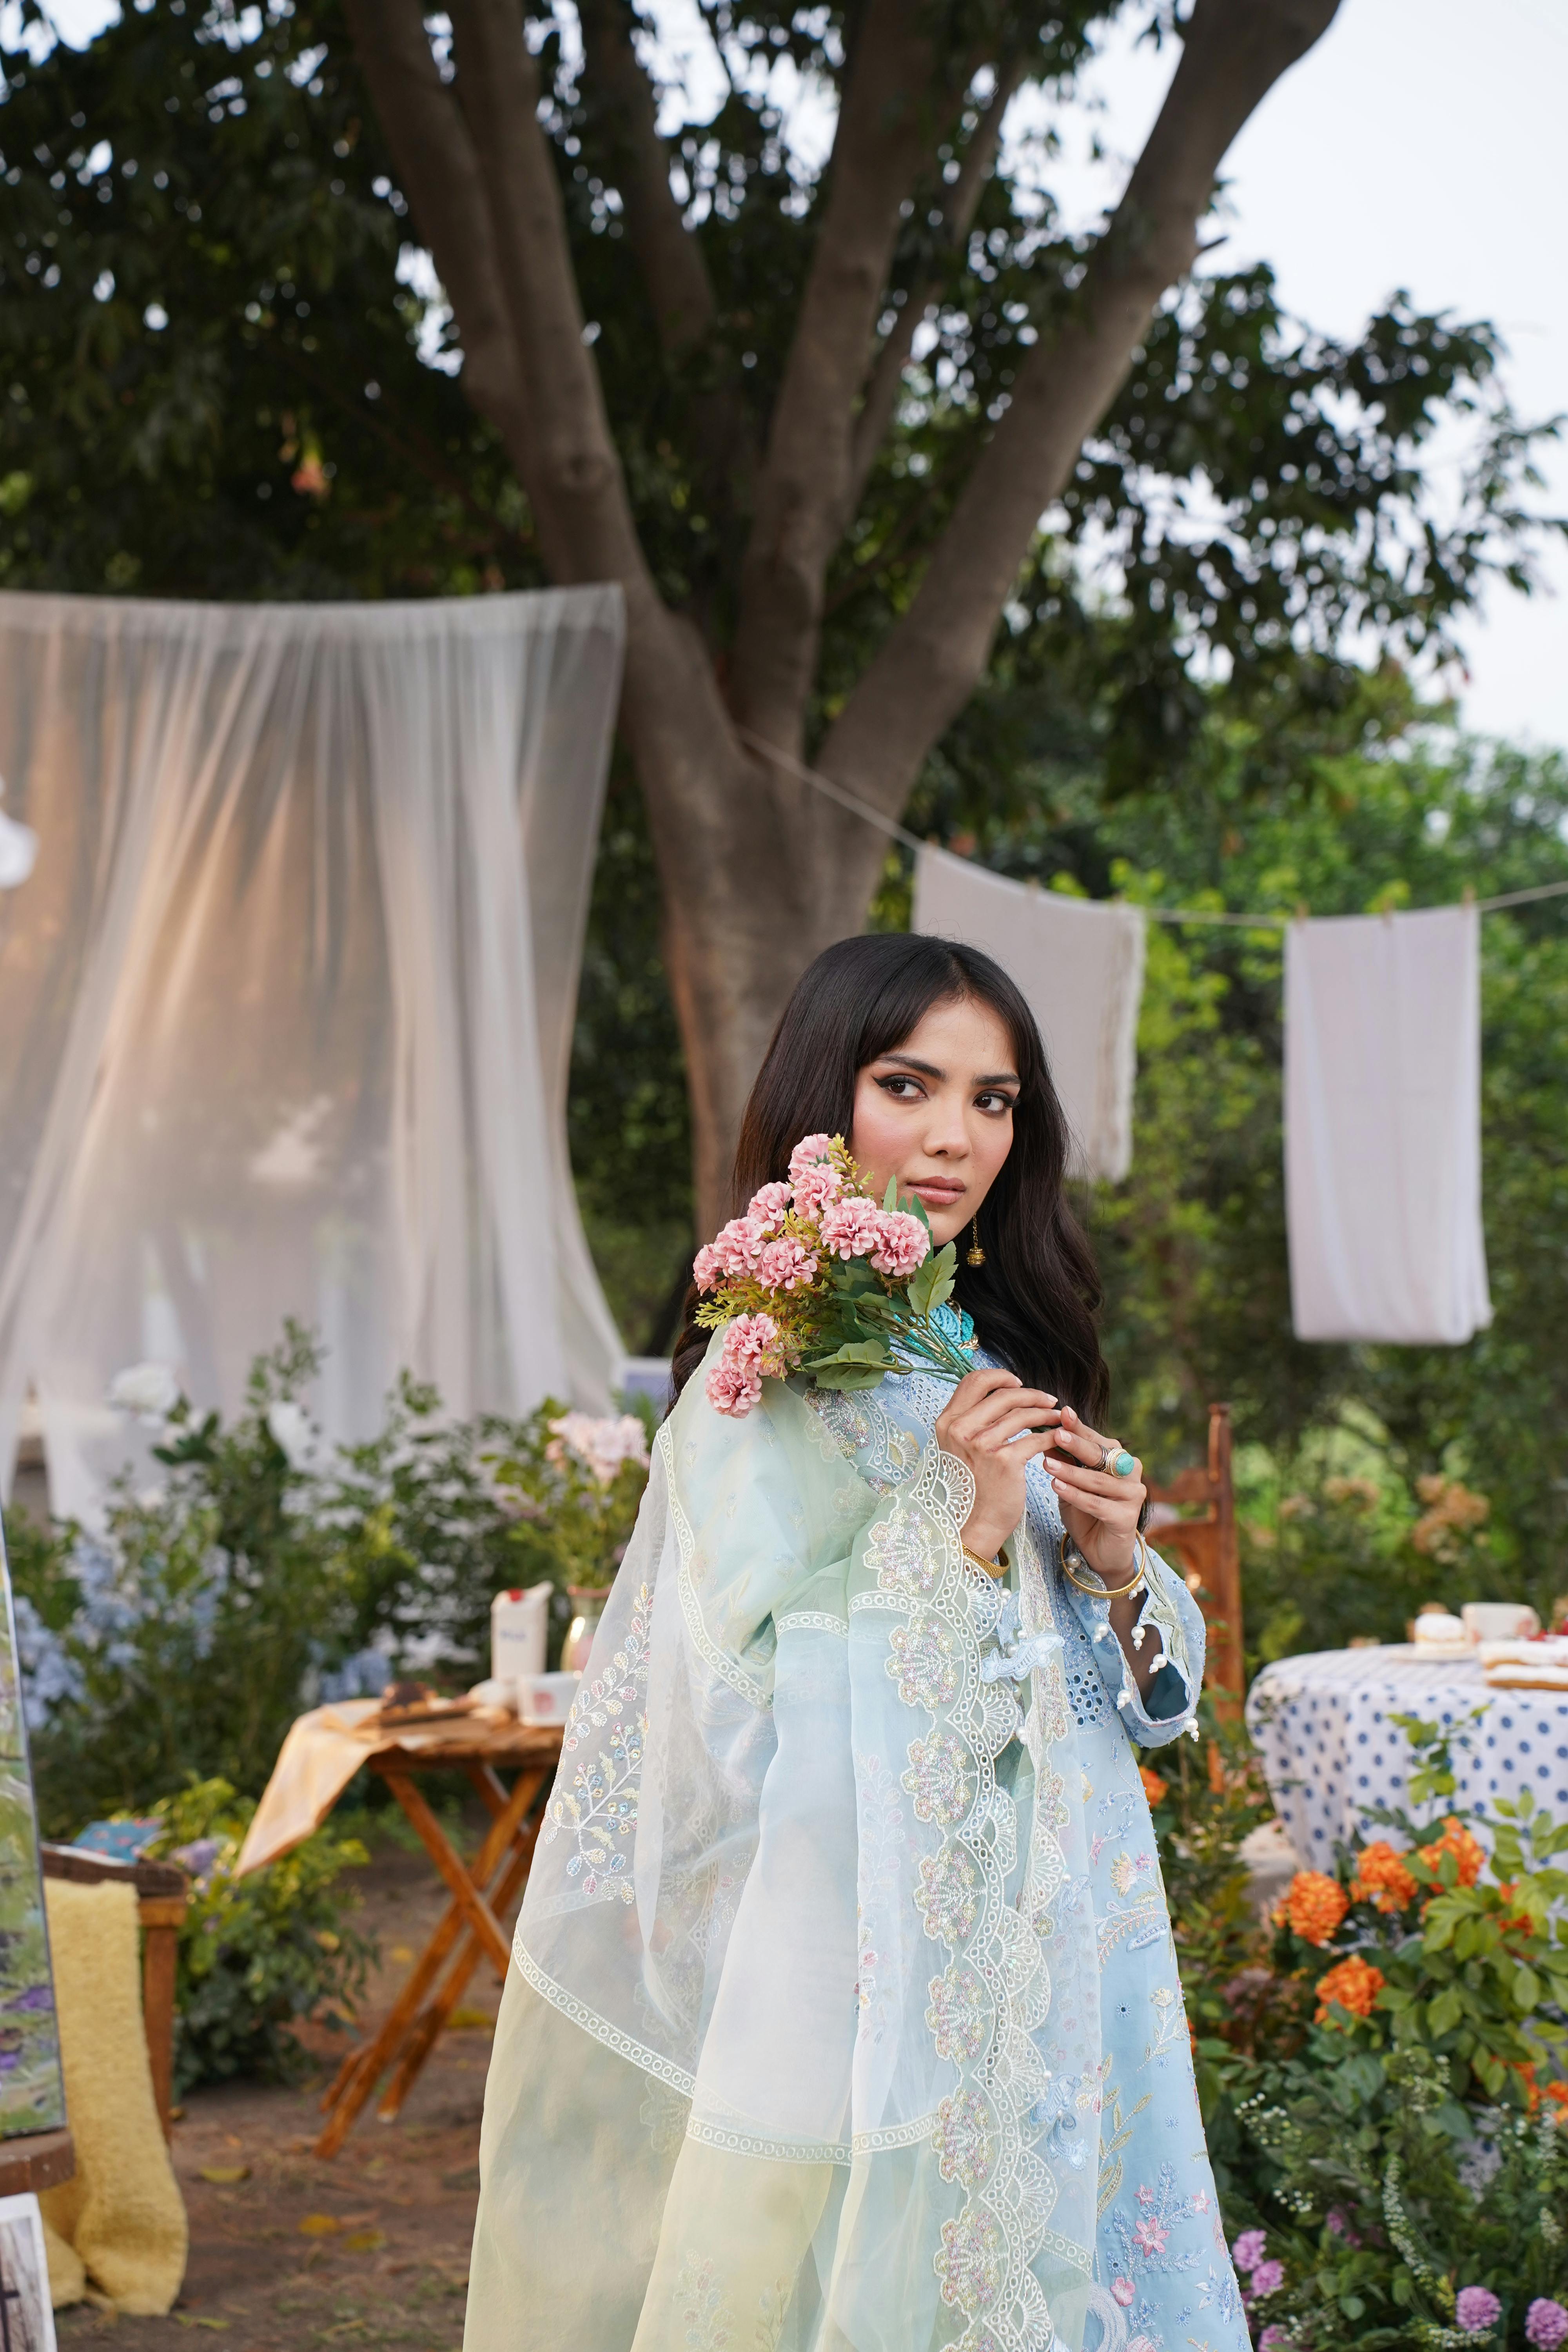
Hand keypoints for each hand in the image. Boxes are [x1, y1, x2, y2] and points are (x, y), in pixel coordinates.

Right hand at [935, 1368, 1058, 1562]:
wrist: (972, 1524)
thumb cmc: (970, 1487)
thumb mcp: (958, 1448)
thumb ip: (972, 1421)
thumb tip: (1001, 1395)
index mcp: (948, 1422)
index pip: (973, 1381)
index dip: (999, 1376)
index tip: (1018, 1382)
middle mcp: (961, 1429)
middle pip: (1003, 1394)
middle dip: (1031, 1394)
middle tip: (1049, 1401)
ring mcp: (982, 1444)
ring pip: (1023, 1414)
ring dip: (1046, 1414)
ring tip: (1058, 1418)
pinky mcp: (1005, 1461)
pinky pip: (1036, 1439)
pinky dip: (1051, 1437)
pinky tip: (1058, 1439)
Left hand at [1040, 1406, 1145, 1586]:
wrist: (1100, 1550)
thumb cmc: (1085, 1511)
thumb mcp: (1070, 1482)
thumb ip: (1064, 1461)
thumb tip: (1047, 1433)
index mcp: (1118, 1459)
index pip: (1097, 1439)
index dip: (1079, 1428)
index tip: (1063, 1413)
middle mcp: (1130, 1472)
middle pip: (1101, 1455)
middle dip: (1077, 1444)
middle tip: (1057, 1433)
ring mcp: (1133, 1495)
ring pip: (1098, 1480)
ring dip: (1071, 1472)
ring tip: (1047, 1464)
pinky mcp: (1128, 1517)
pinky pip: (1097, 1504)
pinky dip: (1076, 1495)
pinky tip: (1057, 1487)